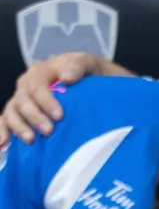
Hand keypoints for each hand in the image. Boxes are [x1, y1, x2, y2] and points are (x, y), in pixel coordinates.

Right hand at [1, 52, 124, 145]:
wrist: (99, 85)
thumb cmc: (92, 74)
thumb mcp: (90, 64)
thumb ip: (78, 66)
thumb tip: (66, 78)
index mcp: (42, 71)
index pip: (36, 86)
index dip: (45, 101)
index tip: (59, 116)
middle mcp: (28, 85)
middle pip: (22, 101)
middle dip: (34, 117)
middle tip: (49, 131)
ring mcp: (23, 101)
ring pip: (12, 112)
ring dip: (19, 126)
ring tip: (31, 140)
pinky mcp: (22, 115)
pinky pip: (6, 121)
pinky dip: (2, 131)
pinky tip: (4, 144)